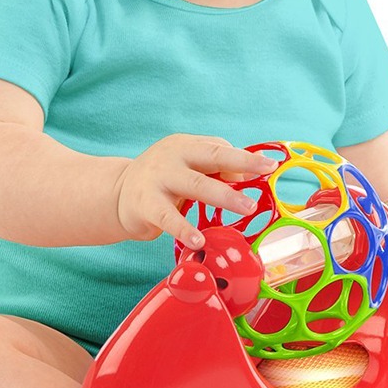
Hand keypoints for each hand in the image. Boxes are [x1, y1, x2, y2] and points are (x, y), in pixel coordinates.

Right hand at [115, 135, 277, 249]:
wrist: (116, 194)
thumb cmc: (162, 181)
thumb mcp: (187, 168)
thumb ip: (215, 168)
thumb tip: (247, 174)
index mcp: (186, 146)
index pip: (220, 148)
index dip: (246, 158)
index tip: (270, 166)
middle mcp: (172, 157)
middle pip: (212, 159)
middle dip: (241, 169)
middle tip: (266, 182)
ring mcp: (157, 179)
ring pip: (195, 185)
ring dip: (223, 196)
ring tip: (245, 208)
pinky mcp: (144, 204)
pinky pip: (168, 218)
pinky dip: (184, 229)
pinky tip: (198, 241)